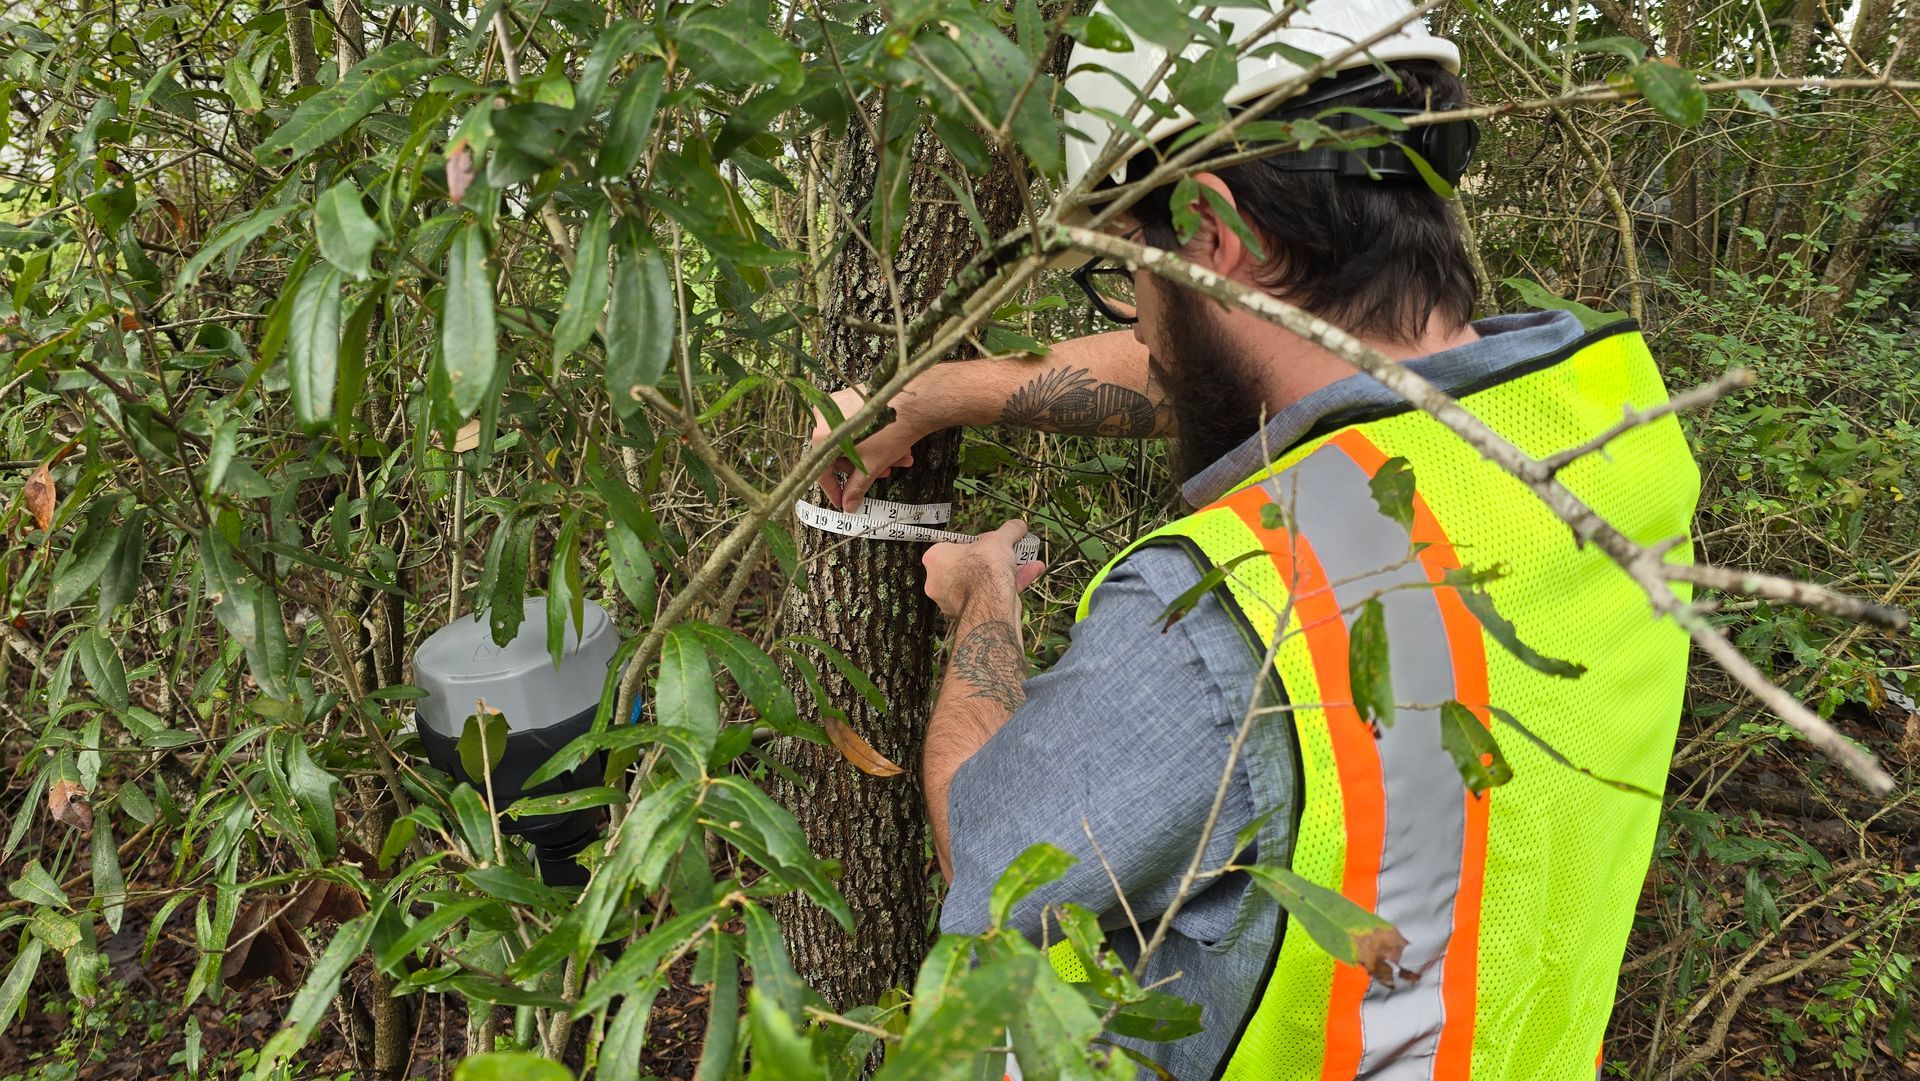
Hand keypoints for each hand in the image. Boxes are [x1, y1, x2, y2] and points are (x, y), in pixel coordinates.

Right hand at [809, 385, 920, 511]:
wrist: (916, 400)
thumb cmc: (890, 431)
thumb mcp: (871, 465)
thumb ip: (856, 487)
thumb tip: (848, 505)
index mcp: (823, 435)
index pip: (823, 470)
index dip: (834, 490)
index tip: (842, 501)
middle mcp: (826, 417)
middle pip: (841, 454)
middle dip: (866, 467)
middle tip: (885, 473)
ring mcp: (839, 404)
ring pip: (854, 440)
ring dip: (876, 454)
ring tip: (900, 459)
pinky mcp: (854, 396)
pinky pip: (859, 426)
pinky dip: (875, 438)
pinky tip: (897, 445)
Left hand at [921, 519, 1046, 619]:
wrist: (992, 603)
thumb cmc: (984, 568)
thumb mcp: (999, 540)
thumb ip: (1009, 530)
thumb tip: (1019, 524)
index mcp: (935, 559)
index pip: (952, 545)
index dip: (974, 542)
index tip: (990, 541)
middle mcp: (939, 582)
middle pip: (970, 565)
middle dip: (995, 558)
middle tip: (1010, 551)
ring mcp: (953, 601)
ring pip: (983, 582)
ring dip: (1008, 570)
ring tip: (1028, 561)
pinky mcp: (971, 614)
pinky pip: (991, 595)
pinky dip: (1011, 585)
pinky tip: (1032, 572)